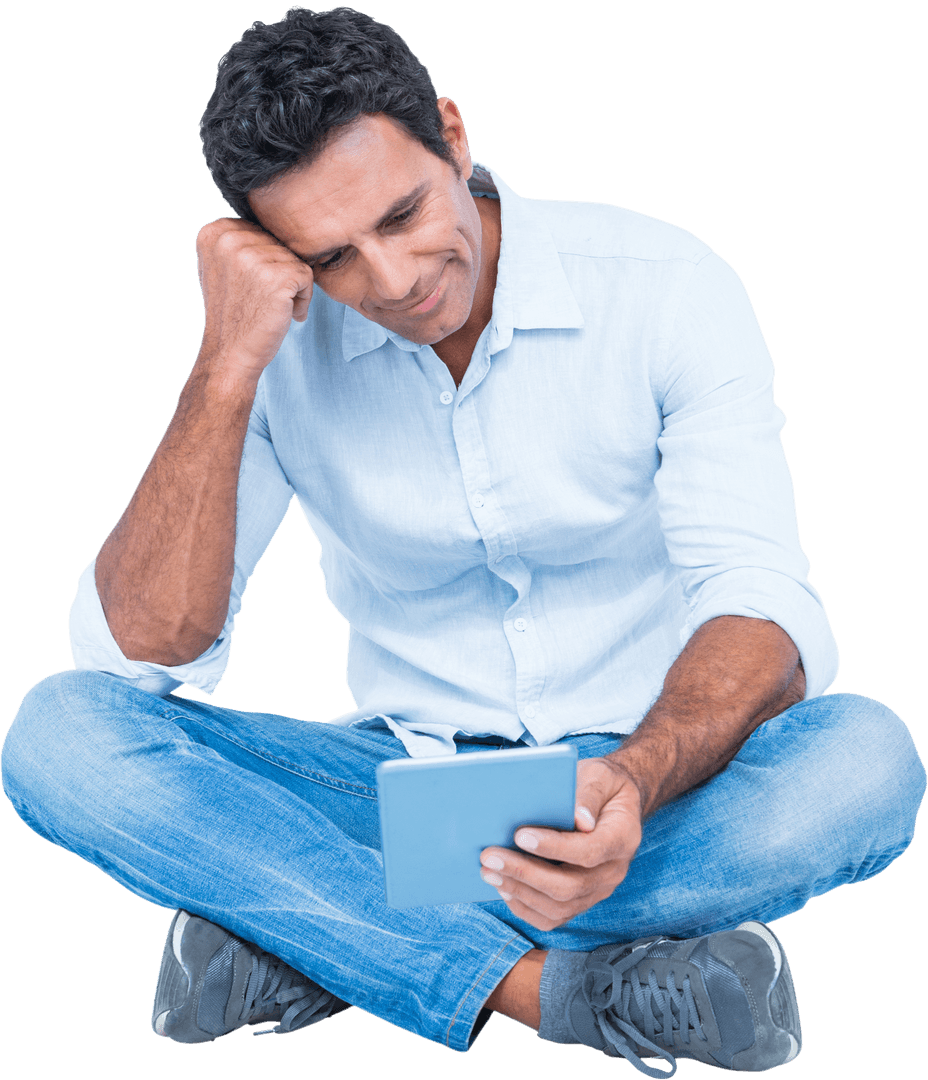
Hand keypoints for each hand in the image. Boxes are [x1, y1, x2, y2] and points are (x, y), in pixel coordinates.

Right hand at [195, 218, 314, 380]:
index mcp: (214, 232)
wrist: (231, 354)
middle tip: (260, 300)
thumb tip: (275, 217)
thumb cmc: (234, 313)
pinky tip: (283, 313)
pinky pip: (307, 276)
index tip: (248, 286)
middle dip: (279, 273)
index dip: (263, 261)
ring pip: (295, 259)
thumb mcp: (223, 267)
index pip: (261, 231)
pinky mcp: (277, 276)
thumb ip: (239, 240)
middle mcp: (229, 239)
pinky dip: (303, 298)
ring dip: (291, 287)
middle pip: (279, 243)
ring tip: (269, 307)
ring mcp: (253, 257)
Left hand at [479, 756, 642, 930]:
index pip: (588, 851)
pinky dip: (526, 907)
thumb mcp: (600, 776)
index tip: (519, 836)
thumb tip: (579, 818)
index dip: (554, 847)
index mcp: (622, 838)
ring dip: (519, 891)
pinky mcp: (582, 899)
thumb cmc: (603, 786)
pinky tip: (504, 887)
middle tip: (490, 856)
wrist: (614, 803)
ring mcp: (598, 890)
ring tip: (489, 872)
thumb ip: (589, 794)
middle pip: (568, 886)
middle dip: (524, 872)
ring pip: (558, 906)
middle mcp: (613, 871)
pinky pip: (554, 916)